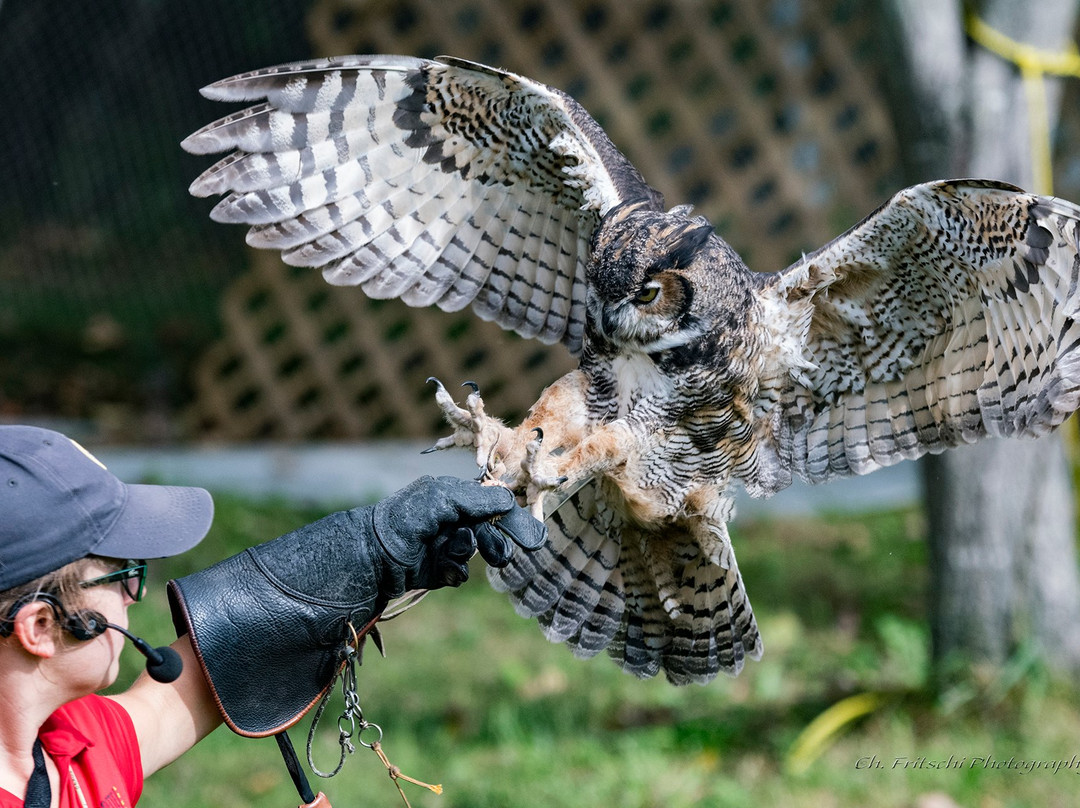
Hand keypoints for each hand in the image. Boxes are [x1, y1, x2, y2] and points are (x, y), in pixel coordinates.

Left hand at [372, 476, 545, 588]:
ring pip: (476, 553)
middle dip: (495, 542)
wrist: (374, 553)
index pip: (492, 506)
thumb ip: (477, 499)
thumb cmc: (405, 517)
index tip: (533, 537)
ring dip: (469, 553)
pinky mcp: (439, 570)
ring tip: (454, 553)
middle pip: (489, 532)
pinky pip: (459, 572)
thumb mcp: (442, 498)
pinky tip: (440, 567)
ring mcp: (446, 546)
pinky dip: (453, 570)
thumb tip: (507, 500)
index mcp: (453, 497)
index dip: (512, 519)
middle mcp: (452, 520)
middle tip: (500, 554)